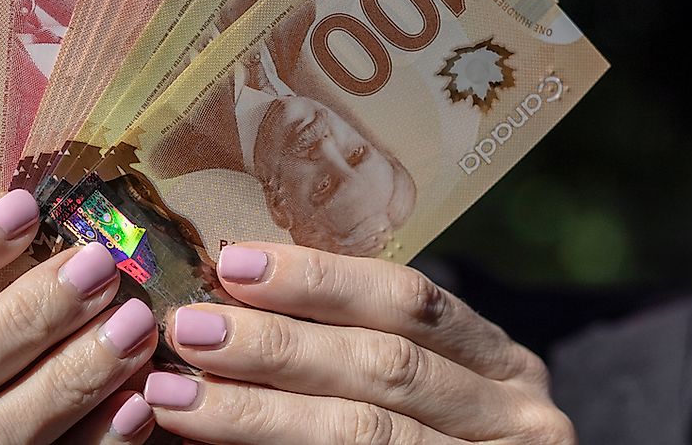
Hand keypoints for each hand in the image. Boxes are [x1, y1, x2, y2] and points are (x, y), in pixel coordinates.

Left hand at [146, 243, 575, 443]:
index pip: (408, 301)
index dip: (319, 279)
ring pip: (367, 433)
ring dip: (258, 414)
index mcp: (500, 365)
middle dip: (276, 344)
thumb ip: (347, 347)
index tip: (233, 263)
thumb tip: (231, 291)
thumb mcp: (420, 386)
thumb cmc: (424, 438)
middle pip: (384, 366)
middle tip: (190, 329)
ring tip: (176, 396)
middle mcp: (514, 418)